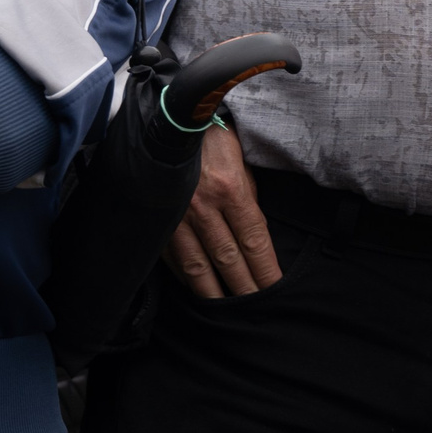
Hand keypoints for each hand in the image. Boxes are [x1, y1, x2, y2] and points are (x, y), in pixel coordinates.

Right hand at [164, 125, 281, 298]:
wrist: (171, 123)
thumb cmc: (214, 142)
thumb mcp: (242, 166)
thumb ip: (247, 201)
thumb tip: (253, 238)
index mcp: (230, 190)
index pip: (254, 240)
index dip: (265, 267)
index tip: (275, 286)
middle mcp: (202, 206)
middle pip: (228, 258)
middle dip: (244, 286)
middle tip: (255, 307)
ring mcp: (175, 216)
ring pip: (197, 265)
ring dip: (213, 291)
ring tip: (226, 308)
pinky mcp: (156, 221)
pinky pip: (172, 257)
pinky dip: (185, 276)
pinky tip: (196, 288)